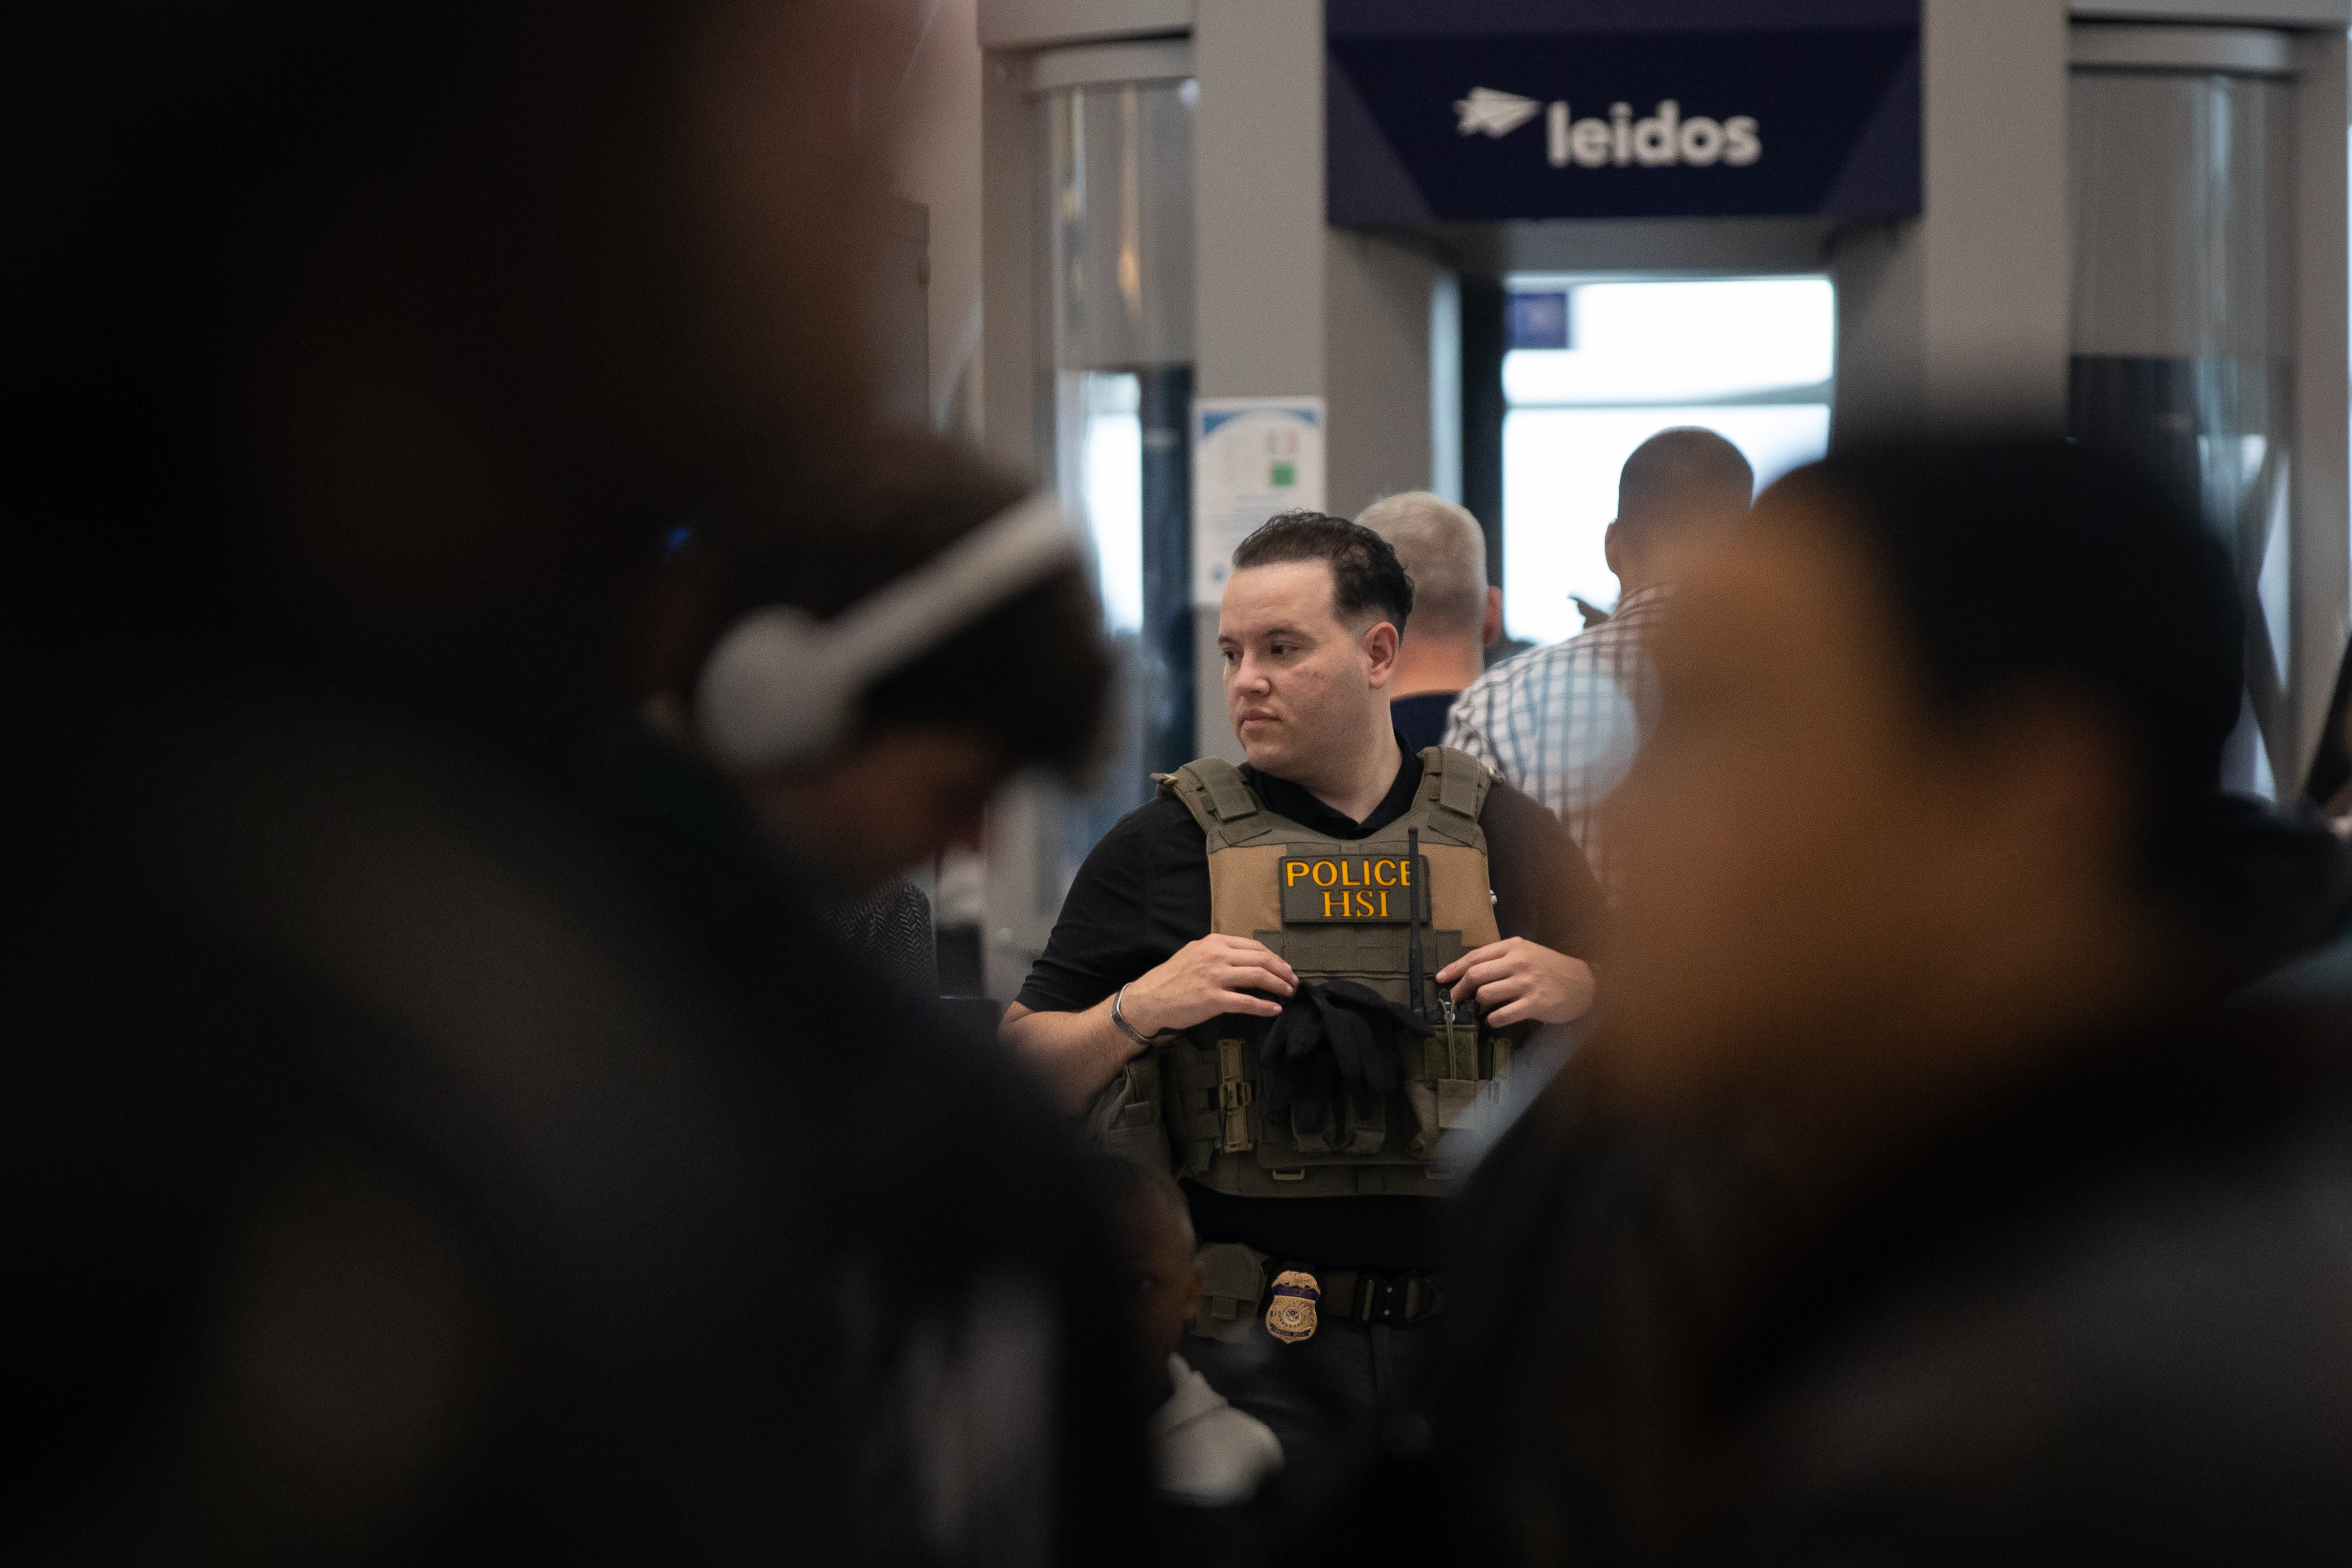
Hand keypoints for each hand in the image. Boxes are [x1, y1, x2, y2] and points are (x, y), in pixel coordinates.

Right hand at [1121, 935, 1298, 1035]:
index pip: (1253, 945)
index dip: (1273, 956)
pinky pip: (1247, 1002)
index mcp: (1213, 942)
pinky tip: (1274, 1009)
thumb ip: (1218, 954)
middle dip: (1282, 970)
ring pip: (1258, 977)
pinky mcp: (1213, 1000)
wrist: (1149, 999)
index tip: (1282, 966)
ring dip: (1278, 985)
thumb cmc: (1170, 978)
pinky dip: (1264, 1006)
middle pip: (1261, 958)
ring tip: (1288, 992)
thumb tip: (1243, 962)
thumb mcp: (1193, 954)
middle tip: (1292, 980)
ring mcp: (1215, 977)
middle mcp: (1216, 956)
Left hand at [1436, 938, 1594, 1028]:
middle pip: (1475, 975)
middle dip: (1459, 989)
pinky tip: (1493, 1019)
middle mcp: (1518, 962)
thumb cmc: (1550, 969)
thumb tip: (1470, 976)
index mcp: (1514, 946)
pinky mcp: (1534, 1003)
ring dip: (1477, 1005)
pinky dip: (1492, 1019)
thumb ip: (1501, 960)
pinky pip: (1501, 1015)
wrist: (1584, 983)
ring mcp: (1526, 983)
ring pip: (1485, 994)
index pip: (1475, 956)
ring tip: (1479, 1009)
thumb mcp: (1527, 954)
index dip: (1454, 969)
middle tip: (1456, 999)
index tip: (1440, 978)